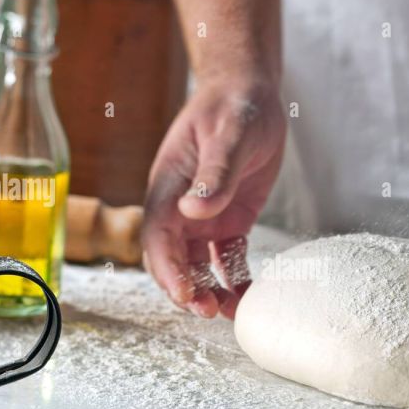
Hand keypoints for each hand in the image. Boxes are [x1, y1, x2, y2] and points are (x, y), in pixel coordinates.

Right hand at [142, 79, 284, 318]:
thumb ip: (215, 173)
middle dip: (185, 289)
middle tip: (209, 311)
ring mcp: (204, 218)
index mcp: (169, 187)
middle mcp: (181, 209)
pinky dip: (234, 280)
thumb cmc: (235, 106)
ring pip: (198, 266)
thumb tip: (193, 211)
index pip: (158, 237)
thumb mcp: (229, 133)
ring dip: (209, 291)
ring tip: (229, 312)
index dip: (167, 269)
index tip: (184, 294)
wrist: (250, 95)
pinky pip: (228, 259)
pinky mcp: (229, 222)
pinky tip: (246, 298)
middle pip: (173, 260)